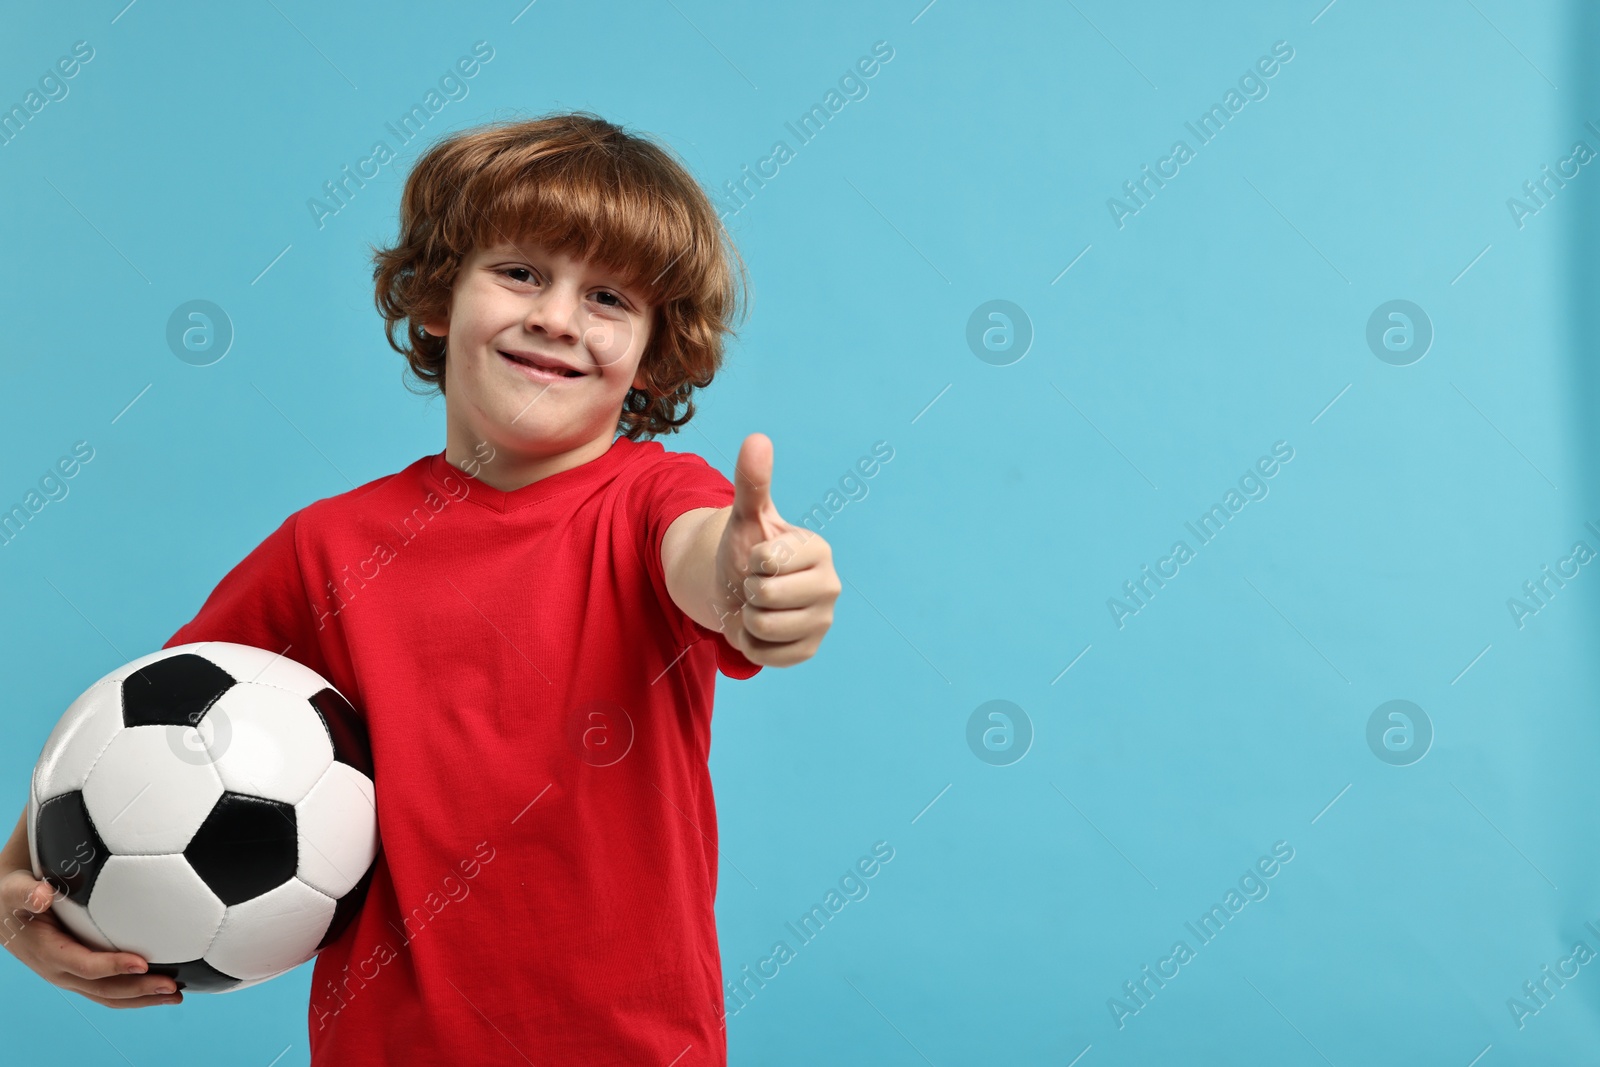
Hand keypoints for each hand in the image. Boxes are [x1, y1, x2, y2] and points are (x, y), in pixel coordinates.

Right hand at [0, 868, 182, 1007]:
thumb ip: (27, 893)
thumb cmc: (15, 897)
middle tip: (173, 988)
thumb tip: (41, 895)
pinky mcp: (82, 973)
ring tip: (176, 995)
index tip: (143, 962)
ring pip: (109, 995)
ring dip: (143, 998)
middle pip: (103, 989)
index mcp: (48, 953)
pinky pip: (109, 988)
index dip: (112, 967)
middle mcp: (61, 971)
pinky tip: (162, 984)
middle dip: (138, 991)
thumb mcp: (15, 891)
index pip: (83, 965)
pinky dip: (136, 989)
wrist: (7, 914)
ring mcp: (72, 976)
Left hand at [712, 433, 840, 666]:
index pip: (769, 562)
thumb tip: (757, 438)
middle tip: (757, 585)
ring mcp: (823, 621)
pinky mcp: (809, 650)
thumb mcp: (746, 515)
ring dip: (748, 618)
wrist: (738, 590)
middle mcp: (830, 586)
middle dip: (748, 592)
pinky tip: (760, 629)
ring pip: (764, 627)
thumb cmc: (747, 549)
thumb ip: (752, 480)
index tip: (761, 559)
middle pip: (766, 597)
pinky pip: (767, 655)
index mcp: (819, 550)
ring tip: (758, 606)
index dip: (753, 561)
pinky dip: (751, 644)